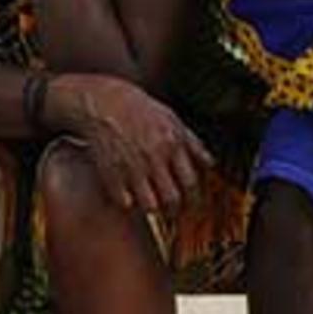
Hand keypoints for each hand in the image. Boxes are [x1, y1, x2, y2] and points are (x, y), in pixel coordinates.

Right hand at [47, 76, 214, 213]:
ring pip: (149, 206)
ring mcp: (131, 166)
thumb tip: (210, 164)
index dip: (194, 200)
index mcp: (171, 144)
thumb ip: (193, 143)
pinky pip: (124, 201)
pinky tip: (129, 196)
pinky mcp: (110, 172)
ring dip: (153, 210)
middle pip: (172, 199)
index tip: (191, 204)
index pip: (191, 183)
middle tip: (172, 212)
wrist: (102, 101)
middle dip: (174, 210)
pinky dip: (128, 203)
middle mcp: (153, 157)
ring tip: (151, 207)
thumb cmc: (139, 109)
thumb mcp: (171, 118)